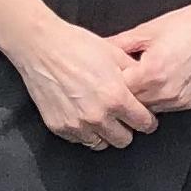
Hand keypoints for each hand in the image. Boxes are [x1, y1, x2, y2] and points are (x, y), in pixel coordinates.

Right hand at [4, 19, 159, 149]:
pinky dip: (84, 132)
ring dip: (105, 133)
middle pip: (124, 140)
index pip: (143, 124)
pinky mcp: (58, 127)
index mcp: (116, 98)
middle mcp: (97, 116)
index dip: (147, 120)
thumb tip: (147, 87)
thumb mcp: (116, 55)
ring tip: (102, 117)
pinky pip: (79, 140)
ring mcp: (76, 124)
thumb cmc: (78, 47)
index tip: (145, 118)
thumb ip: (135, 75)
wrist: (42, 47)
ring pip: (101, 144)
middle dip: (127, 129)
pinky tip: (83, 115)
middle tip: (122, 117)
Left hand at [108, 0, 190, 113]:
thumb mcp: (145, 31)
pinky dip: (156, 97)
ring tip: (139, 78)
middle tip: (120, 77)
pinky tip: (156, 81)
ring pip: (147, 108)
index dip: (110, 82)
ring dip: (140, 97)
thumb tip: (97, 51)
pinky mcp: (190, 102)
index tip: (105, 75)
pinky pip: (164, 107)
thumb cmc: (185, 24)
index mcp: (151, 73)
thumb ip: (118, 45)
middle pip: (131, 103)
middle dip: (124, 91)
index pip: (118, 90)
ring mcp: (179, 100)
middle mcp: (165, 92)